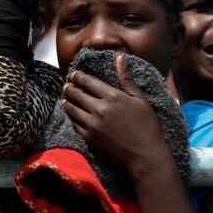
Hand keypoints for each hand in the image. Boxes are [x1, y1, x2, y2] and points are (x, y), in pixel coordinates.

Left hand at [62, 55, 172, 174]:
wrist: (145, 154)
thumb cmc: (147, 125)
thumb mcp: (140, 99)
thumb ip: (127, 79)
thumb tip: (120, 58)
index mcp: (112, 96)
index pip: (88, 82)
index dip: (78, 76)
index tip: (74, 74)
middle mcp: (100, 109)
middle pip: (76, 94)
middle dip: (69, 87)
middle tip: (66, 84)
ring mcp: (93, 124)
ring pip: (72, 109)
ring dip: (67, 101)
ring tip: (66, 97)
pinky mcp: (90, 138)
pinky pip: (75, 124)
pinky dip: (71, 117)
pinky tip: (72, 114)